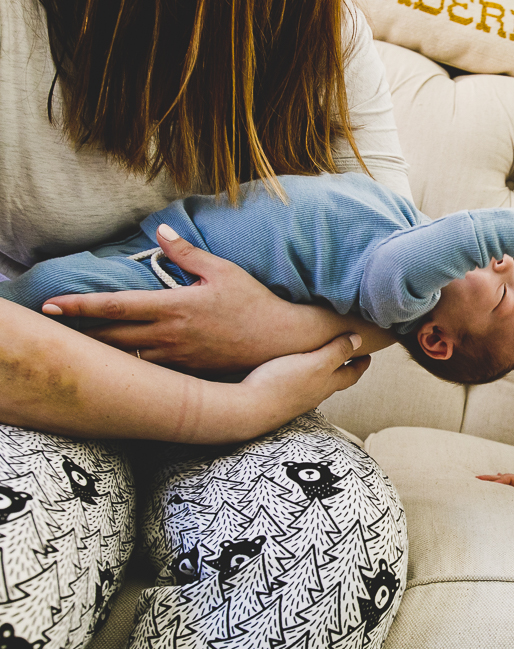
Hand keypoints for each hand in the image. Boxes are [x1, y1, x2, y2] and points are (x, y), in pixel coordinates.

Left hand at [42, 224, 326, 373]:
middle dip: (77, 334)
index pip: (116, 306)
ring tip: (74, 348)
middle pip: (111, 338)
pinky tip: (114, 365)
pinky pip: (149, 369)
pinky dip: (127, 366)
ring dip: (98, 353)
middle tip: (49, 329)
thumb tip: (159, 230)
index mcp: (174, 307)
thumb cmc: (254, 302)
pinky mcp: (188, 370)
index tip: (52, 305)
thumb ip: (186, 252)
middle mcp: (170, 335)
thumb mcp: (222, 270)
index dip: (80, 306)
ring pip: (127, 358)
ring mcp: (177, 356)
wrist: (281, 340)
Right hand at [239, 333, 371, 423]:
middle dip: (346, 368)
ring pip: (318, 385)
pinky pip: (300, 386)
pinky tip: (295, 373)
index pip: (351, 374)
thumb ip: (337, 352)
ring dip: (325, 373)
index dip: (361, 364)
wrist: (248, 410)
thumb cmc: (281, 384)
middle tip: (351, 357)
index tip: (368, 356)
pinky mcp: (281, 400)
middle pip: (337, 380)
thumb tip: (359, 340)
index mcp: (327, 384)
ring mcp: (298, 399)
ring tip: (324, 361)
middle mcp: (315, 394)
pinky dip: (305, 377)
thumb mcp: (315, 363)